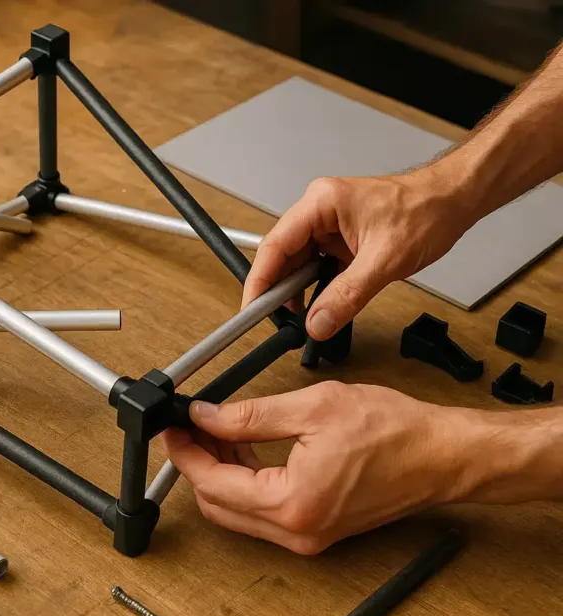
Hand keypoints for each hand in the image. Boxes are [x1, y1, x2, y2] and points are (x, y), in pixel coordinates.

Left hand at [163, 382, 484, 553]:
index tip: (173, 428)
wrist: (442, 456)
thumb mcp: (312, 407)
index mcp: (291, 504)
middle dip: (198, 463)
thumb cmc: (395, 432)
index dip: (185, 452)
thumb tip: (206, 416)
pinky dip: (246, 481)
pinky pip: (263, 511)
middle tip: (192, 426)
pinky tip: (245, 447)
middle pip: (218, 504)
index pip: (212, 483)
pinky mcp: (316, 530)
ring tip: (218, 429)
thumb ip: (249, 415)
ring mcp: (306, 536)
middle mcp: (296, 531)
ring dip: (221, 472)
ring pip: (237, 510)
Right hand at [244, 169, 474, 339]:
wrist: (455, 201)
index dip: (259, 280)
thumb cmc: (427, 211)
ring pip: (299, 262)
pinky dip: (317, 286)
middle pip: (282, 255)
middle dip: (279, 290)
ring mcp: (329, 223)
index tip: (252, 307)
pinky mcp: (341, 237)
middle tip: (277, 320)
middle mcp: (319, 209)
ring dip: (300, 290)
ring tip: (303, 316)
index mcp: (320, 203)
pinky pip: (317, 264)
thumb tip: (317, 323)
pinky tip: (321, 304)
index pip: (274, 246)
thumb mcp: (384, 262)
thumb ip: (346, 296)